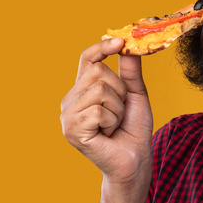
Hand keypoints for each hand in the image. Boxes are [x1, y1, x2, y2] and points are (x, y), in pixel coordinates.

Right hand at [60, 38, 152, 189]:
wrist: (135, 160)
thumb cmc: (133, 129)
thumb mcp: (134, 94)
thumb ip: (130, 70)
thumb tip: (128, 43)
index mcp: (83, 89)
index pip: (87, 59)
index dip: (102, 47)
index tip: (121, 42)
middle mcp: (70, 100)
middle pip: (98, 72)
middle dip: (119, 91)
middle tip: (119, 111)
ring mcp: (68, 116)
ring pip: (99, 90)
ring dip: (117, 108)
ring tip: (114, 124)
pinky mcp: (72, 131)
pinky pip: (98, 110)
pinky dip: (112, 121)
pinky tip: (108, 133)